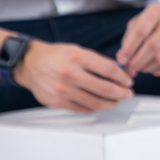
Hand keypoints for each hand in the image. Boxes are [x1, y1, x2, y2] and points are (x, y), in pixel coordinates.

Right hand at [15, 40, 134, 112]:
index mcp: (77, 57)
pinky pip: (83, 109)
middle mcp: (70, 73)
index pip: (108, 69)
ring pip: (95, 102)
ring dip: (111, 103)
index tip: (128, 80)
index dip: (122, 77)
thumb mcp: (78, 50)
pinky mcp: (58, 102)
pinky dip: (96, 108)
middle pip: (104, 88)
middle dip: (121, 93)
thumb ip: (98, 62)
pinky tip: (102, 104)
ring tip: (117, 100)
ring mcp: (63, 90)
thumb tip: (120, 72)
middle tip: (128, 93)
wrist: (30, 64)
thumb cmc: (56, 56)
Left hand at [116, 2, 159, 75]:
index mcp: (155, 12)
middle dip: (137, 61)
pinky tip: (149, 65)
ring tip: (137, 66)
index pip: (141, 31)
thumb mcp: (137, 23)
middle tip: (128, 69)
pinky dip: (154, 69)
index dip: (129, 48)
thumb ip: (128, 39)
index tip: (121, 60)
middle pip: (151, 46)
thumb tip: (121, 59)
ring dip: (145, 67)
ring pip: (159, 58)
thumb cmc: (150, 22)